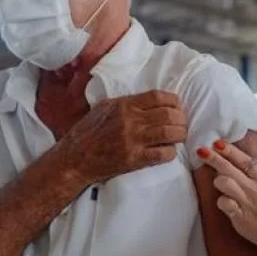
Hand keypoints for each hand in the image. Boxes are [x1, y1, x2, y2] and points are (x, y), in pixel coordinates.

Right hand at [53, 90, 187, 184]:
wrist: (74, 158)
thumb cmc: (88, 132)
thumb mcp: (105, 108)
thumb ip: (127, 103)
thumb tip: (150, 101)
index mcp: (124, 104)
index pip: (158, 96)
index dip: (174, 101)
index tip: (177, 106)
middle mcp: (130, 120)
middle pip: (168, 114)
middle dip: (181, 118)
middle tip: (182, 123)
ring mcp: (133, 140)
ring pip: (169, 132)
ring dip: (179, 134)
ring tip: (179, 137)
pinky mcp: (134, 159)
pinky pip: (162, 154)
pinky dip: (171, 152)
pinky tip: (168, 151)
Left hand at [196, 140, 256, 255]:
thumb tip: (249, 157)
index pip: (243, 158)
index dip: (228, 149)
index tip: (217, 143)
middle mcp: (254, 188)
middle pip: (228, 168)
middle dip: (213, 158)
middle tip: (201, 150)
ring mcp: (246, 203)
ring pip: (223, 183)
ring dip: (218, 180)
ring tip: (218, 180)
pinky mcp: (240, 218)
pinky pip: (224, 204)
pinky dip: (222, 201)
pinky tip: (225, 201)